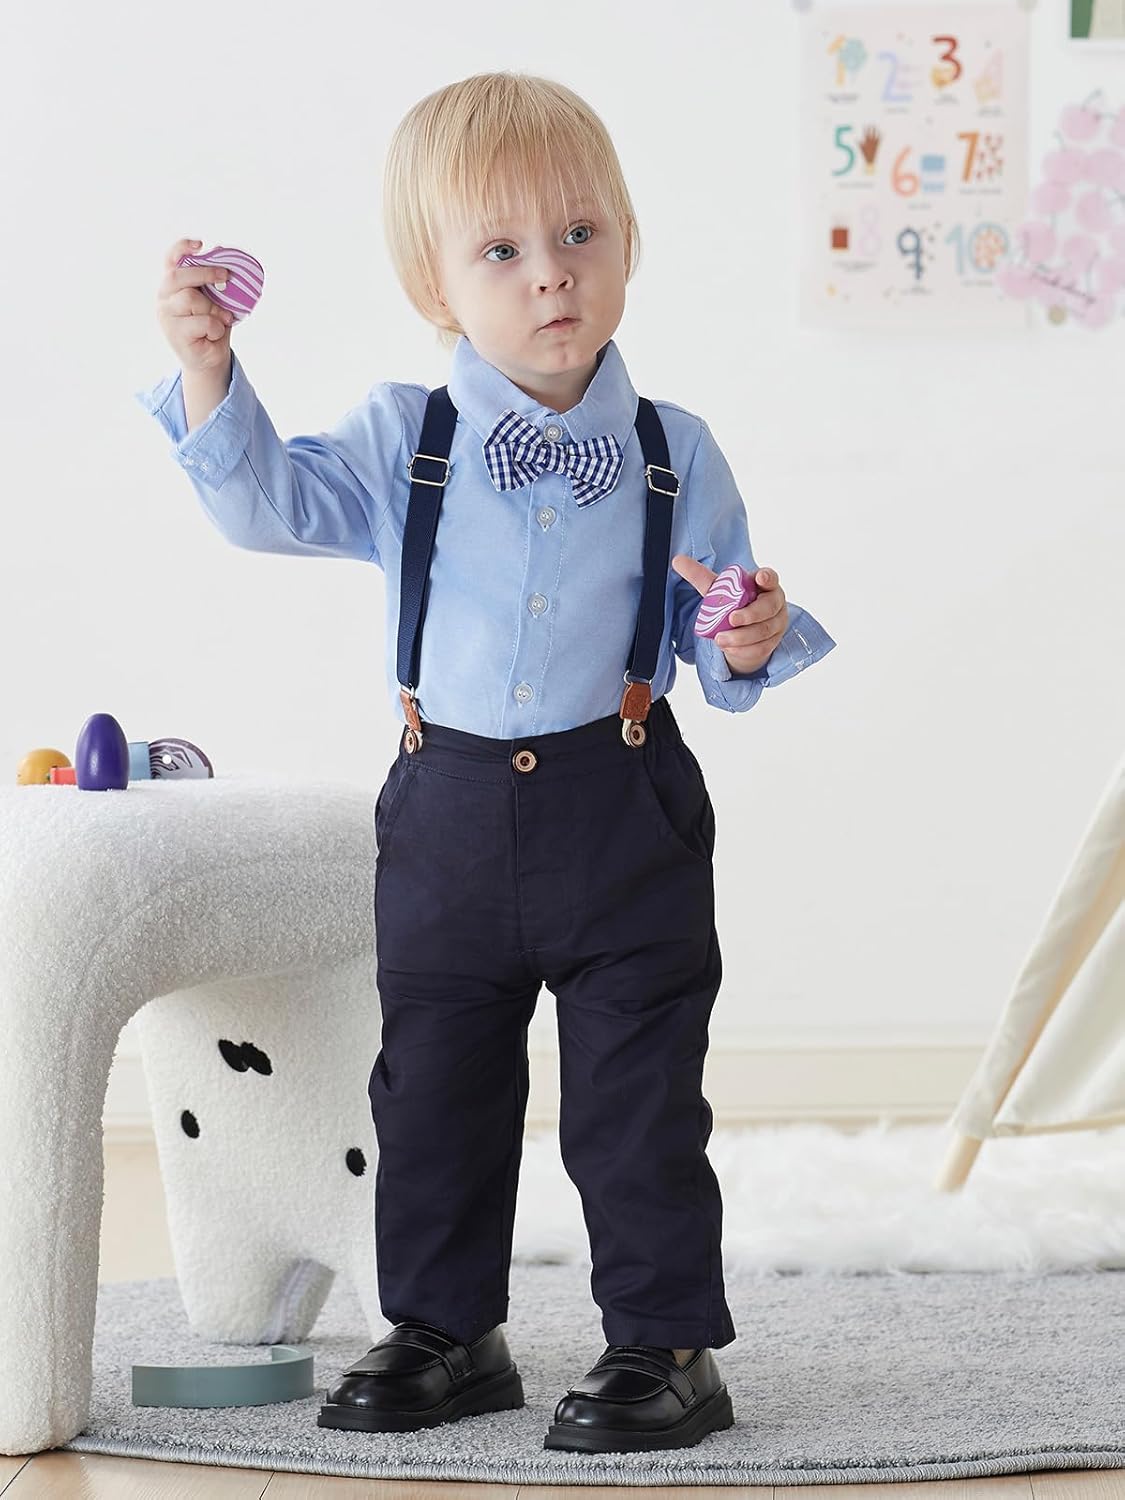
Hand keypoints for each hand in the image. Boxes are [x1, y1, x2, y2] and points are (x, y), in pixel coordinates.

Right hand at [155, 237, 234, 373]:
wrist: (209, 359)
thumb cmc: (211, 326)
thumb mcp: (214, 302)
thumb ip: (215, 287)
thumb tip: (229, 271)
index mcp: (172, 285)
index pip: (170, 260)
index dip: (182, 248)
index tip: (200, 244)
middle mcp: (164, 297)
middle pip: (179, 276)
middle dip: (205, 273)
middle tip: (226, 276)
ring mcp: (167, 316)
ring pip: (191, 299)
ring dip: (214, 308)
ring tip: (222, 319)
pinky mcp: (175, 334)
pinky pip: (202, 322)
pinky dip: (216, 327)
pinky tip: (213, 335)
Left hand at [672, 556, 788, 674]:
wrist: (740, 629)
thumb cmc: (733, 602)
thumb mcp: (717, 590)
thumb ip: (700, 576)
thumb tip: (677, 560)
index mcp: (764, 584)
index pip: (770, 577)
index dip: (767, 577)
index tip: (760, 578)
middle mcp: (774, 602)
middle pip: (769, 608)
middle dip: (750, 615)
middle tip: (731, 619)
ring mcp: (776, 623)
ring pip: (764, 631)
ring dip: (742, 637)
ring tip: (721, 639)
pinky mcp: (772, 642)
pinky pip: (761, 648)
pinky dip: (744, 650)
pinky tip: (729, 649)